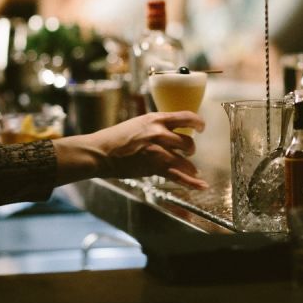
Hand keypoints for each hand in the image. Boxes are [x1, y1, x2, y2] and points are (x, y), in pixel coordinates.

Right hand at [53, 112, 207, 189]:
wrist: (101, 152)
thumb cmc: (115, 138)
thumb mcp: (137, 124)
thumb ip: (154, 126)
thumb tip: (167, 131)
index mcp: (155, 119)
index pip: (186, 116)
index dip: (198, 122)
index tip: (201, 127)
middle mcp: (160, 133)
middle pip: (189, 141)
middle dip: (190, 150)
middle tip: (187, 153)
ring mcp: (158, 150)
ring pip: (186, 159)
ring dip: (190, 166)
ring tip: (190, 169)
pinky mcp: (155, 167)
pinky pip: (180, 176)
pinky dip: (192, 182)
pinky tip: (201, 185)